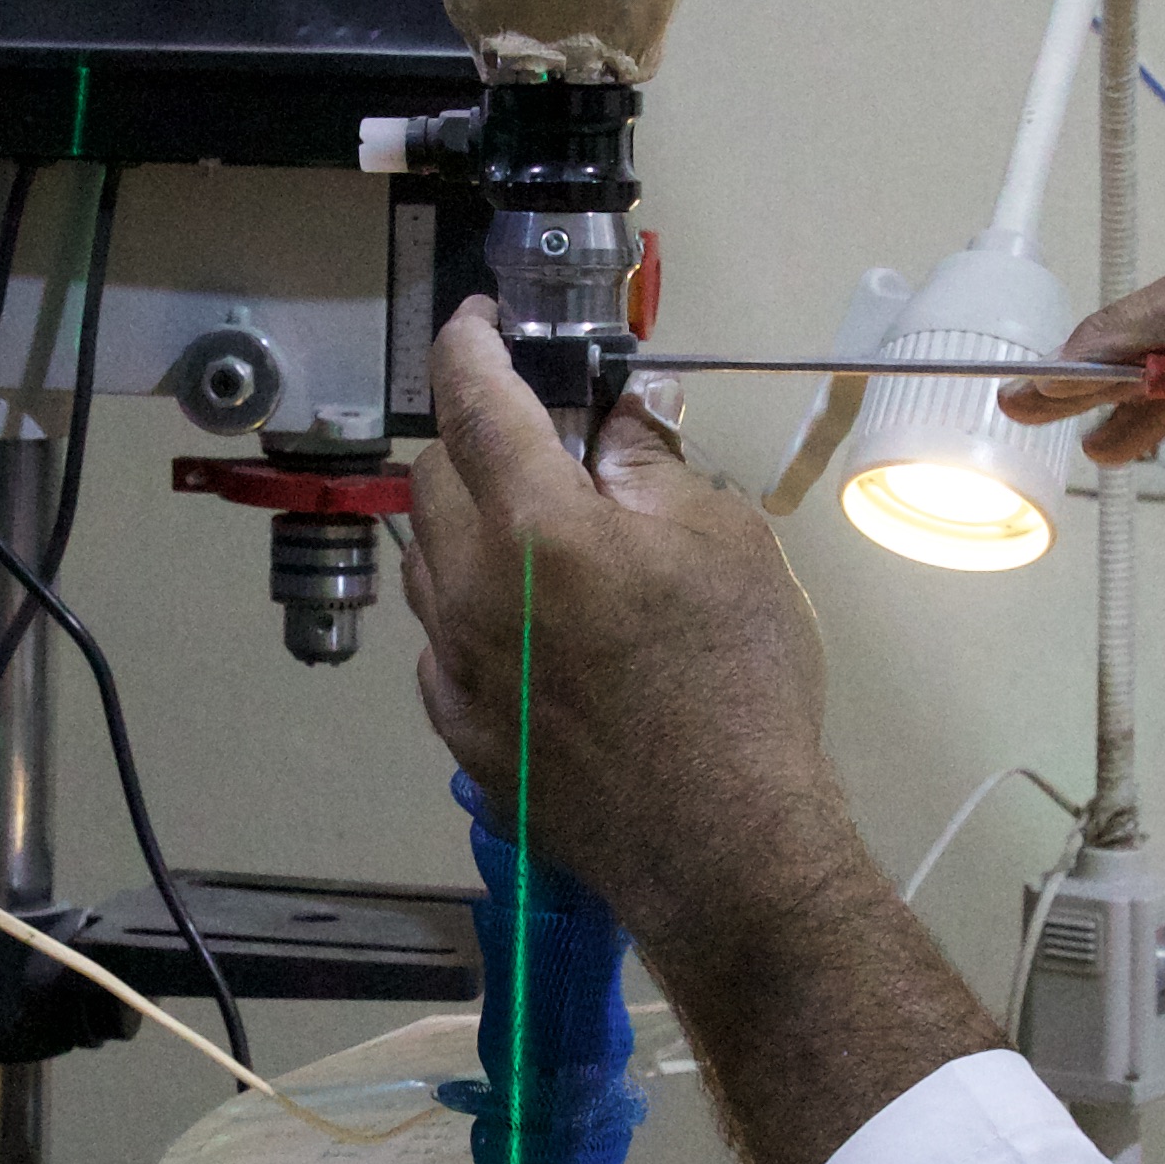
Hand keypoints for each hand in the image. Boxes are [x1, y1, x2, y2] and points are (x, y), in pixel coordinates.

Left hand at [401, 310, 858, 960]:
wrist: (724, 843)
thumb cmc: (739, 679)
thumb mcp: (724, 537)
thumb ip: (650, 463)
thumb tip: (617, 419)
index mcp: (533, 524)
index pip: (471, 398)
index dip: (468, 341)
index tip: (478, 320)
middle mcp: (469, 591)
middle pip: (430, 481)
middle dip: (471, 442)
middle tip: (538, 444)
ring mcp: (457, 670)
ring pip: (426, 566)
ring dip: (465, 530)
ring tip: (538, 539)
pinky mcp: (466, 736)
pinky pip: (441, 649)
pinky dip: (472, 616)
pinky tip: (532, 634)